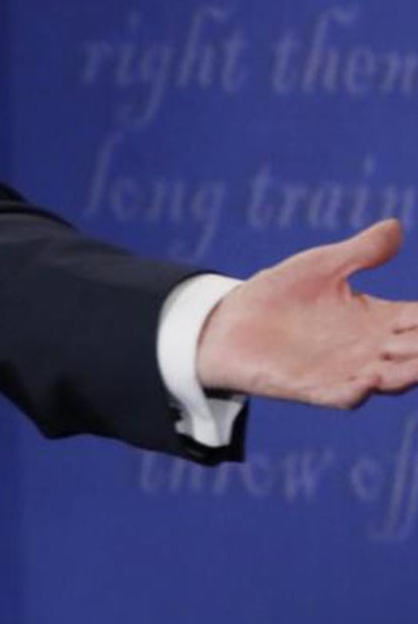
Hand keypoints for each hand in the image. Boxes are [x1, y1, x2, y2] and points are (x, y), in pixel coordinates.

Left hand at [195, 219, 417, 408]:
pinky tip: (367, 381)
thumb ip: (360, 253)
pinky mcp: (311, 388)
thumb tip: (396, 227)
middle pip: (416, 352)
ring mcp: (343, 371)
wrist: (224, 324)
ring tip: (416, 364)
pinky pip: (341, 395)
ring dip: (407, 373)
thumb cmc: (277, 295)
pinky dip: (356, 391)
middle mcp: (370, 349)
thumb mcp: (321, 267)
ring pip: (391, 378)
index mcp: (378, 319)